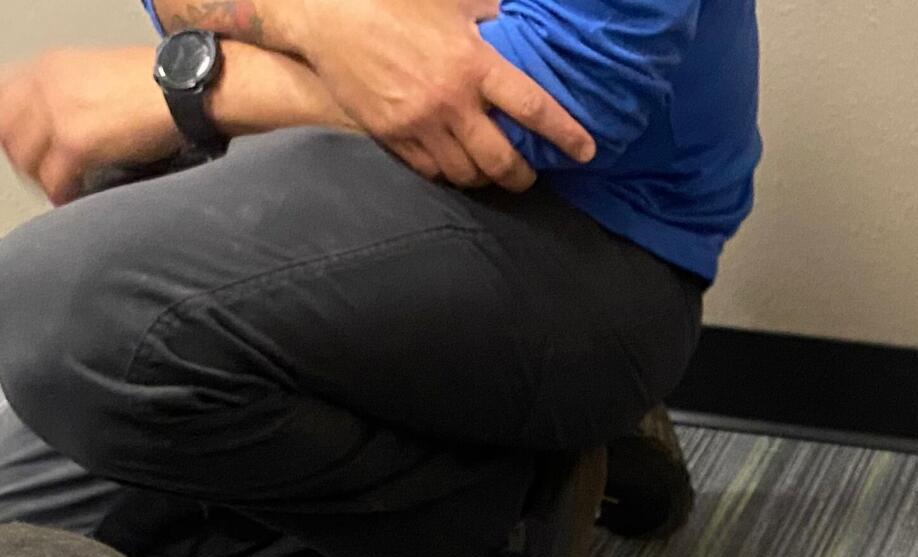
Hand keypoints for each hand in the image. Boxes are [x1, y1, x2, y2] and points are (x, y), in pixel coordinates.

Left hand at [0, 47, 183, 204]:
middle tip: (39, 176)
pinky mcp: (75, 143)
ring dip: (41, 180)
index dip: (8, 127)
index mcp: (51, 65)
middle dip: (21, 159)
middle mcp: (47, 85)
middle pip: (6, 131)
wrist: (181, 88)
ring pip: (26, 161)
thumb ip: (72, 91)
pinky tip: (74, 199)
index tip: (21, 145)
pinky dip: (62, 196)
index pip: (1, 96)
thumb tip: (65, 121)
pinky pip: (54, 181)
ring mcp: (57, 114)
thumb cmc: (156, 82)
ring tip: (59, 190)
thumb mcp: (100, 72)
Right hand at [266, 0, 592, 189]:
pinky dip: (451, 173)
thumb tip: (523, 25)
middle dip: (524, 175)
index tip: (586, 151)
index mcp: (474, 63)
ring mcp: (420, 125)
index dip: (566, 135)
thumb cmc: (396, 3)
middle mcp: (451, 101)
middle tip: (530, 174)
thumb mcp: (453, 4)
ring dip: (487, 178)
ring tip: (494, 171)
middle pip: (502, 161)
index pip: (534, 109)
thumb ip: (491, 20)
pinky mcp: (393, 138)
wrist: (331, 17)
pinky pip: (434, 173)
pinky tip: (457, 164)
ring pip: (468, 174)